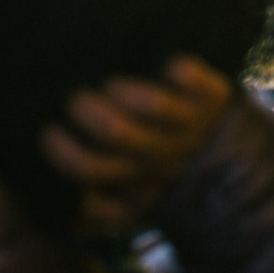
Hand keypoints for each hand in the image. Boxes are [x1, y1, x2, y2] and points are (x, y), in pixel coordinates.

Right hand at [41, 56, 232, 235]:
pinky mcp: (209, 99)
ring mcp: (188, 128)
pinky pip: (188, 76)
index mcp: (134, 187)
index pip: (89, 170)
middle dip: (86, 109)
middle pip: (115, 132)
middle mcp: (161, 159)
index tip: (47, 131)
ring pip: (152, 105)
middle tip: (73, 99)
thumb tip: (54, 197)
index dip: (62, 150)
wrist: (226, 165)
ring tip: (108, 84)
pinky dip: (174, 68)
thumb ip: (86, 206)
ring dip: (122, 89)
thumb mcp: (121, 201)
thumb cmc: (150, 174)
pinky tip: (159, 66)